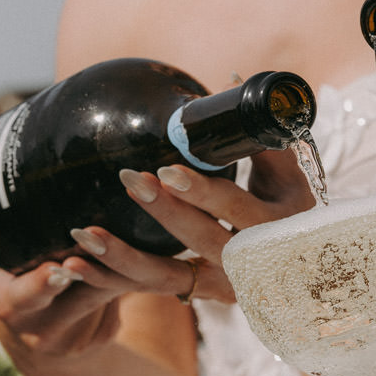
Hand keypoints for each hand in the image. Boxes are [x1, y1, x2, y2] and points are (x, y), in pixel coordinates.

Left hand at [0, 146, 314, 360]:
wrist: (303, 262)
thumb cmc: (288, 202)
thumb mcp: (284, 172)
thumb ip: (257, 134)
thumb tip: (234, 80)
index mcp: (276, 226)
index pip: (236, 209)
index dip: (203, 192)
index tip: (168, 170)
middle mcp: (251, 263)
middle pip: (201, 241)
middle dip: (163, 214)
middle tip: (129, 180)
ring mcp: (224, 286)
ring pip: (168, 277)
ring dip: (123, 256)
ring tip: (83, 233)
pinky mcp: (199, 295)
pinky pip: (149, 290)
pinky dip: (109, 279)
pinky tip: (72, 265)